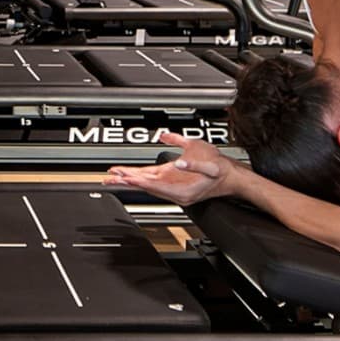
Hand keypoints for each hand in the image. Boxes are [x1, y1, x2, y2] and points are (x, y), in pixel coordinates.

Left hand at [103, 133, 238, 205]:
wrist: (229, 176)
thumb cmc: (220, 169)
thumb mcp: (206, 157)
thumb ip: (188, 154)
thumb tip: (171, 148)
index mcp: (181, 190)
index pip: (154, 185)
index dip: (138, 181)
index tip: (124, 177)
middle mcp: (175, 192)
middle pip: (146, 186)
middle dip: (127, 181)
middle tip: (110, 176)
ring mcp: (173, 188)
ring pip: (147, 184)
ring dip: (131, 179)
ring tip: (114, 176)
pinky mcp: (174, 181)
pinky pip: (153, 180)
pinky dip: (141, 177)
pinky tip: (131, 174)